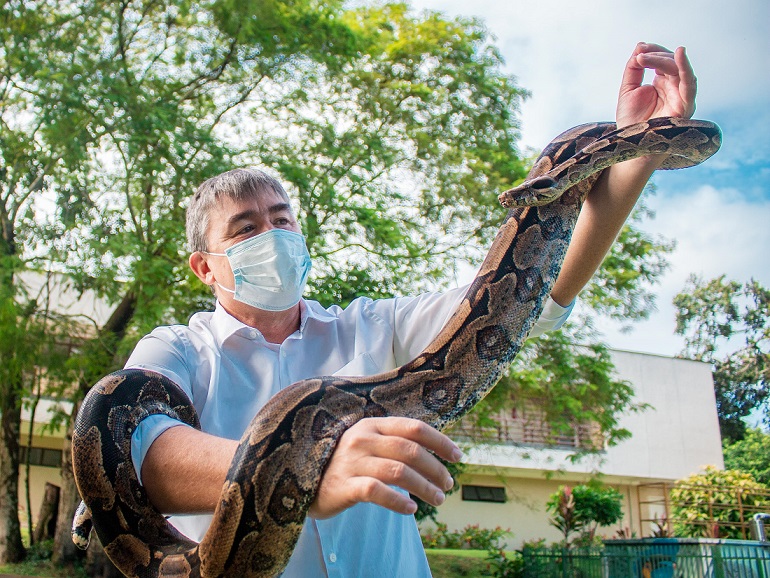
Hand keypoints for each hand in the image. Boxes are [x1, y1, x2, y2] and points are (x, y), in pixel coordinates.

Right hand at [308, 417, 461, 518]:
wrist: (302, 480)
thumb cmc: (344, 464)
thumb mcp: (367, 445)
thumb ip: (394, 443)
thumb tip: (436, 454)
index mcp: (372, 425)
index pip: (414, 427)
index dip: (440, 441)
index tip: (458, 456)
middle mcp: (362, 439)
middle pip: (410, 450)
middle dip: (435, 468)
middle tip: (448, 485)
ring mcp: (351, 462)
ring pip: (398, 471)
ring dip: (424, 487)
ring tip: (438, 499)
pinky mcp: (342, 485)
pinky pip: (377, 492)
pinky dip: (398, 501)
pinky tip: (411, 509)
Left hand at [616, 42, 696, 128]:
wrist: (630, 144)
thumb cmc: (631, 121)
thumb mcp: (628, 90)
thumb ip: (633, 69)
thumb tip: (640, 46)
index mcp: (662, 83)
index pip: (662, 60)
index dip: (653, 51)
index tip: (640, 49)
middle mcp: (674, 87)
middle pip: (671, 62)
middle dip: (655, 55)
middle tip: (640, 56)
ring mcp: (681, 96)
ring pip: (679, 70)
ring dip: (663, 60)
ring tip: (648, 56)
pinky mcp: (685, 106)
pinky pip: (690, 84)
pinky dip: (686, 68)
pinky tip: (680, 54)